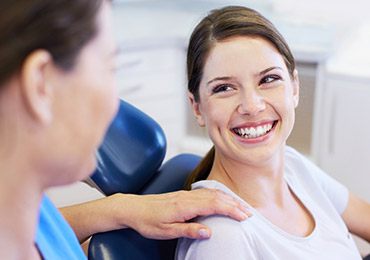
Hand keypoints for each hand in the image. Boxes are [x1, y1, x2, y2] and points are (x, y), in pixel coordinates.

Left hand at [111, 189, 250, 239]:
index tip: (244, 216)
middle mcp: (187, 197)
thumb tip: (209, 232)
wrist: (133, 208)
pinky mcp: (183, 195)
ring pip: (212, 192)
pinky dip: (218, 195)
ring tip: (241, 206)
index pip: (214, 205)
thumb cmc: (148, 221)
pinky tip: (222, 198)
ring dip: (228, 198)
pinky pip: (205, 192)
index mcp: (185, 205)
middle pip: (217, 196)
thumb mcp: (166, 231)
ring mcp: (186, 194)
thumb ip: (188, 230)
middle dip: (235, 204)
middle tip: (249, 213)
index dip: (231, 210)